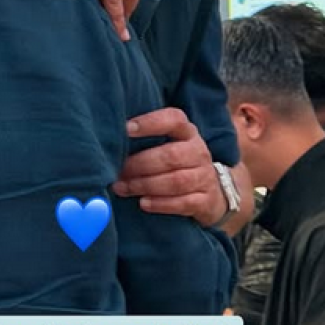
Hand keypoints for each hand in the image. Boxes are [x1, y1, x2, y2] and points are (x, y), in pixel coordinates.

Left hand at [113, 108, 226, 226]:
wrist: (216, 192)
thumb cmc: (180, 163)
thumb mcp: (171, 144)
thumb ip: (148, 139)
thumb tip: (109, 140)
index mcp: (187, 132)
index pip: (174, 120)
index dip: (150, 122)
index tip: (125, 128)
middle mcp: (198, 152)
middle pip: (170, 156)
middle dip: (140, 164)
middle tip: (117, 171)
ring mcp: (204, 177)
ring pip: (175, 181)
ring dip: (145, 185)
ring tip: (122, 188)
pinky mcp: (205, 201)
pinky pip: (183, 203)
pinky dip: (161, 204)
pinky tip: (143, 203)